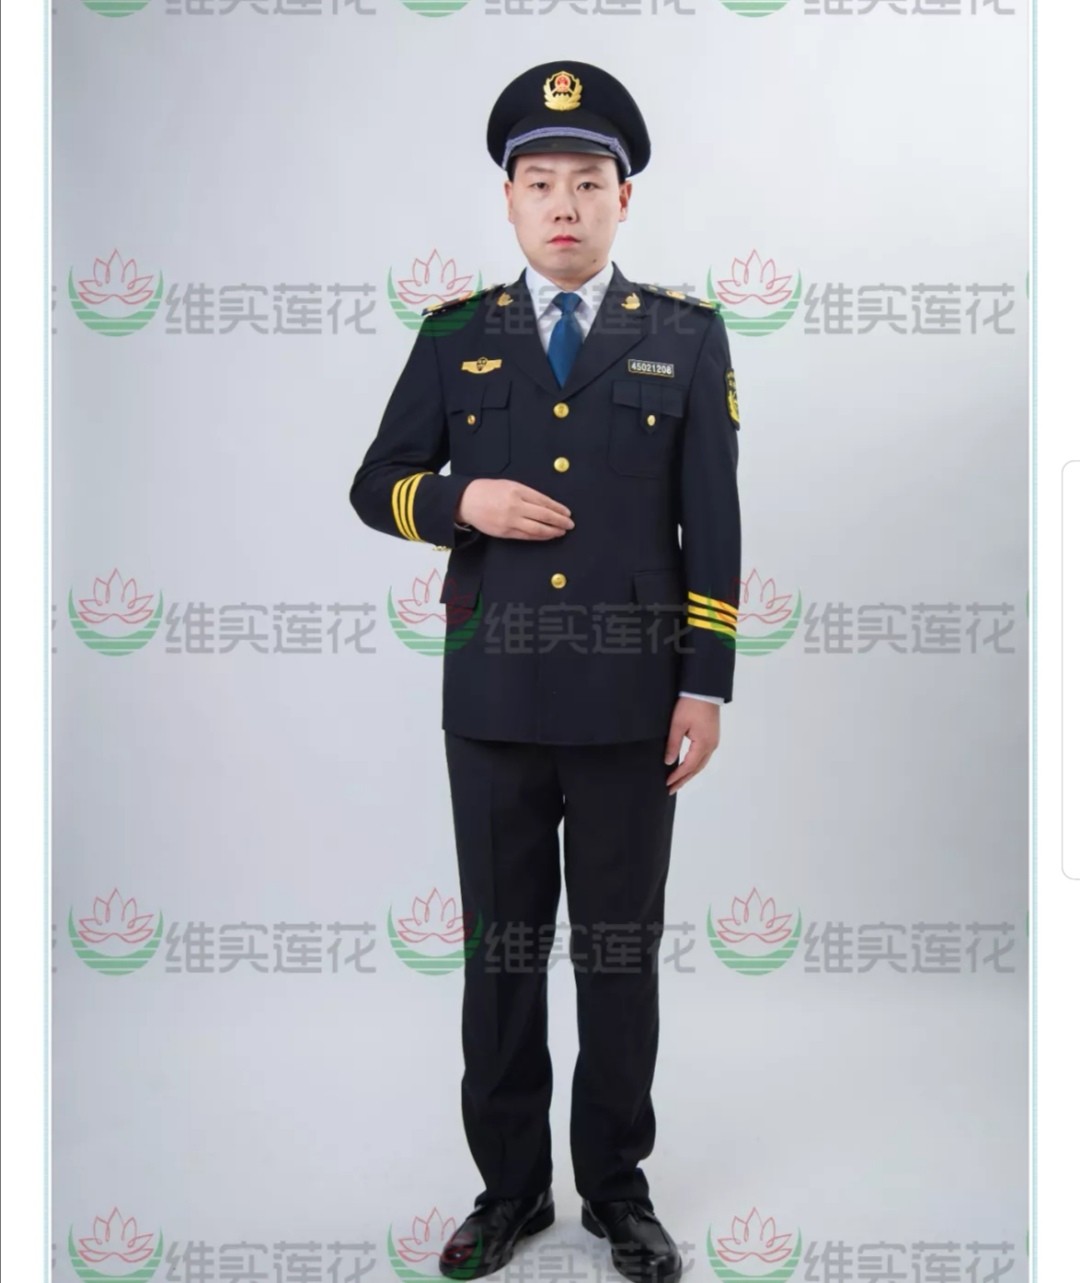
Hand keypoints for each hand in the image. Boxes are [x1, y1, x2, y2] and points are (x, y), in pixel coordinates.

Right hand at [455, 479, 574, 539]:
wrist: (467, 501)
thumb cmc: (488, 491)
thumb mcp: (509, 485)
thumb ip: (527, 494)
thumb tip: (547, 505)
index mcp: (518, 491)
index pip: (544, 501)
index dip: (558, 509)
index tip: (567, 513)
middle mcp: (515, 506)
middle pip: (544, 516)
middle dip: (559, 521)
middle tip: (570, 525)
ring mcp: (510, 520)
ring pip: (537, 529)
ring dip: (551, 531)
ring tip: (561, 532)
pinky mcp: (505, 532)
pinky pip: (526, 536)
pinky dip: (539, 537)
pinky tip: (546, 536)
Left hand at [664, 696, 719, 793]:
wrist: (704, 689)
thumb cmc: (690, 705)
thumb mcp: (677, 725)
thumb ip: (673, 745)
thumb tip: (668, 762)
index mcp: (703, 744)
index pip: (689, 766)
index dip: (677, 776)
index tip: (667, 783)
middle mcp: (711, 745)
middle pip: (697, 768)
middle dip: (684, 779)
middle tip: (671, 789)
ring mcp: (713, 741)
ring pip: (701, 763)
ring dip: (690, 773)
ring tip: (678, 781)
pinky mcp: (712, 736)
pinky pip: (704, 756)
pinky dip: (695, 764)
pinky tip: (687, 767)